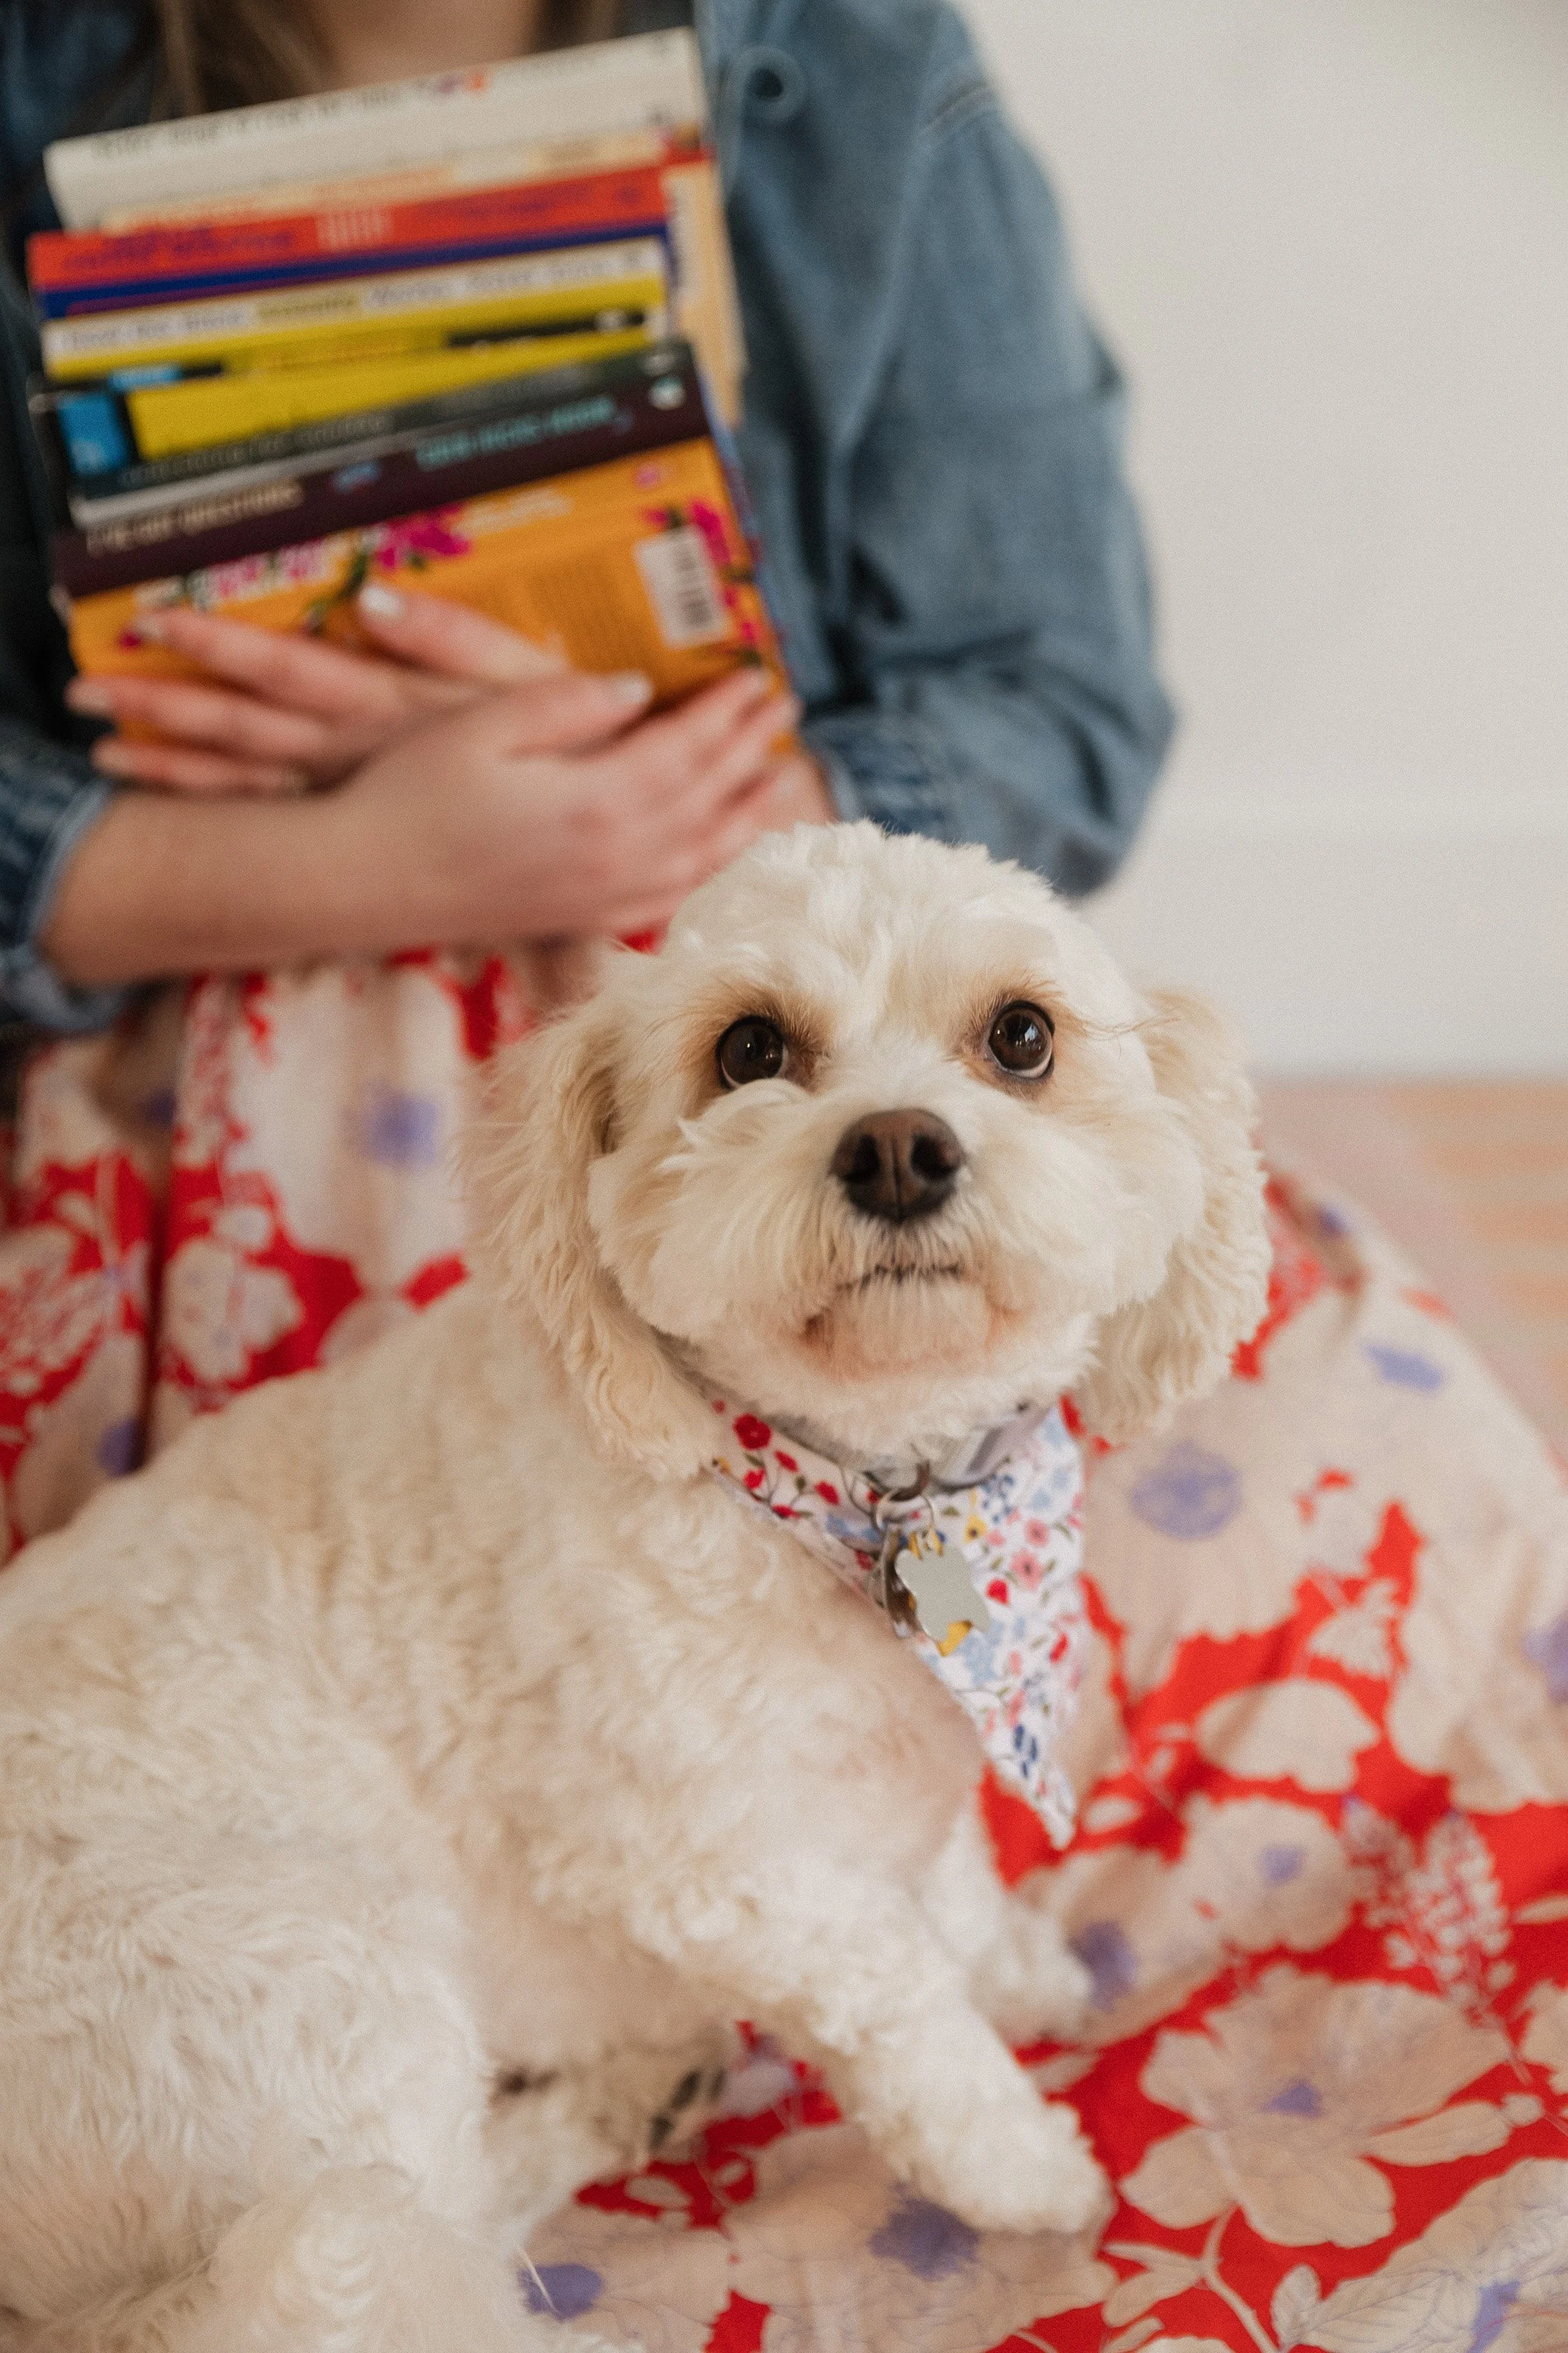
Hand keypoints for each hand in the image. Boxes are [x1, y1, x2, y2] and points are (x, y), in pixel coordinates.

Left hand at [63, 586, 563, 793]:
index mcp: (393, 709)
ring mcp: (360, 793)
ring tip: (97, 747)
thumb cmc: (571, 739)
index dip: (219, 650)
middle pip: (243, 731)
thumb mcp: (521, 682)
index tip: (153, 621)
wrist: (607, 821)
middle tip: (81, 691)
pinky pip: (278, 817)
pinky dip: (217, 805)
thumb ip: (450, 636)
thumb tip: (369, 597)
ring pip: (249, 781)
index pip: (288, 673)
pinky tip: (165, 786)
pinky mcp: (372, 817)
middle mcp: (361, 754)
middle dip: (165, 709)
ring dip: (172, 765)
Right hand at [325, 659, 804, 944]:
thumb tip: (639, 690)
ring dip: (743, 812)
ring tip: (779, 777)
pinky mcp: (578, 919)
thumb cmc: (408, 792)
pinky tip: (717, 849)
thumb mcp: (482, 723)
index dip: (725, 710)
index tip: (757, 674)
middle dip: (750, 748)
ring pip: (698, 853)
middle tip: (786, 708)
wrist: (359, 881)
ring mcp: (599, 896)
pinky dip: (705, 868)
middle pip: (705, 797)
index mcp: (595, 800)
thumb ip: (568, 703)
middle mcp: (613, 857)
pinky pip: (667, 895)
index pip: (686, 748)